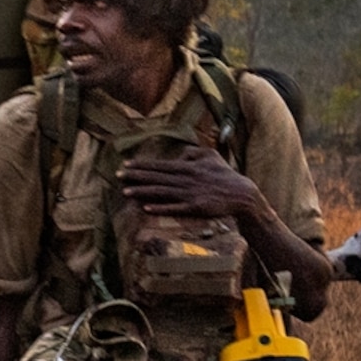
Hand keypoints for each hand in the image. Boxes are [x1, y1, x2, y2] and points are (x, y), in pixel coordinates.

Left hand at [118, 148, 262, 223]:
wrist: (242, 194)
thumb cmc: (225, 175)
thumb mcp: (211, 156)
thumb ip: (193, 152)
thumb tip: (179, 155)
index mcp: (189, 166)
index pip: (160, 165)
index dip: (142, 165)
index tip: (126, 164)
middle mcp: (186, 178)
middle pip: (157, 177)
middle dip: (136, 176)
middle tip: (117, 176)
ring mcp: (190, 194)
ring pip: (162, 192)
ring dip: (143, 192)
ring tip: (125, 192)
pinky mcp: (195, 207)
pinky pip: (175, 208)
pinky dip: (161, 207)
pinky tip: (147, 208)